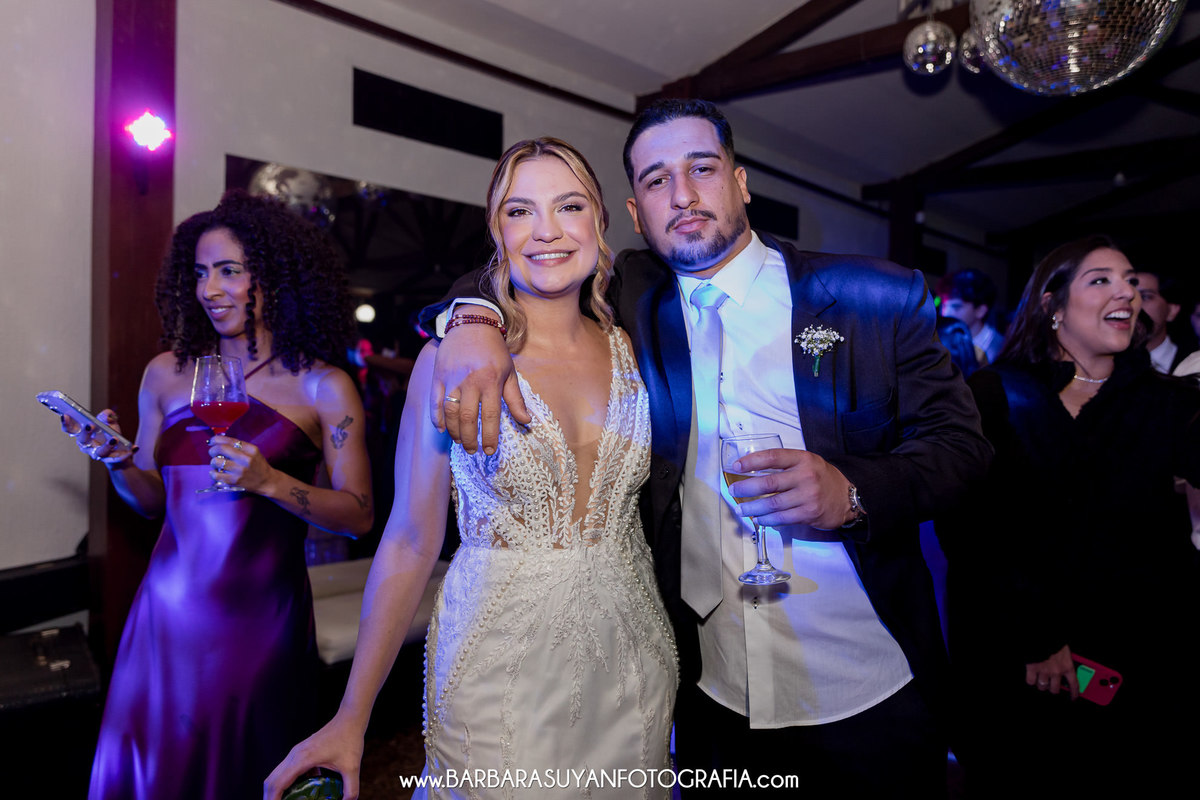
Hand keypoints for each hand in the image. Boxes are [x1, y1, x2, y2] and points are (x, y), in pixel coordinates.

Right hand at [62, 409, 136, 465]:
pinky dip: (127, 453)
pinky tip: (135, 448)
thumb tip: (108, 415)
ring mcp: (99, 454)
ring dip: (107, 445)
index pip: (70, 429)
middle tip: (90, 425)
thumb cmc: (109, 433)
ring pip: (100, 452)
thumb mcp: (108, 421)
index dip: (66, 423)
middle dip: (85, 433)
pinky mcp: (112, 460)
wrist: (121, 450)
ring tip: (114, 438)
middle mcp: (88, 446)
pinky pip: (118, 458)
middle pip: (83, 440)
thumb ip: (107, 415)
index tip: (65, 415)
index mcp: (83, 435)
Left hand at [207, 435, 272, 491]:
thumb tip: (218, 441)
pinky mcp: (234, 481)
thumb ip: (239, 446)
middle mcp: (245, 459)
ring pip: (216, 462)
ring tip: (217, 464)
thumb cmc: (258, 465)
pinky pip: (216, 475)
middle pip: (221, 449)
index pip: (229, 440)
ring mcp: (239, 470)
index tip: (212, 441)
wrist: (267, 481)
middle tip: (213, 452)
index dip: (216, 439)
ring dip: (213, 462)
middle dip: (212, 450)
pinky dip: (213, 473)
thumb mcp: (254, 452)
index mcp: (250, 449)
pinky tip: (216, 472)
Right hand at [263, 716, 363, 799]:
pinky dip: (287, 783)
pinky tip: (301, 791)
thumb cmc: (350, 739)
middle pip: (271, 780)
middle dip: (269, 797)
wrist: (350, 718)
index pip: (278, 784)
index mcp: (302, 759)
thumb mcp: (352, 767)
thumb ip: (351, 789)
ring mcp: (296, 752)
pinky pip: (287, 770)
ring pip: (277, 774)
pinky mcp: (301, 752)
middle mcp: (294, 755)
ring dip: (277, 790)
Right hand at [428, 322, 528, 454]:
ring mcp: (452, 379)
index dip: (489, 436)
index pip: (490, 416)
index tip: (489, 450)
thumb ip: (516, 399)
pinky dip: (437, 417)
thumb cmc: (494, 351)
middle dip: (470, 439)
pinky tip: (442, 428)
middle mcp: (470, 381)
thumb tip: (526, 421)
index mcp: (490, 381)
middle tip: (474, 451)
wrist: (472, 324)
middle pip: (467, 418)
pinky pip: (435, 401)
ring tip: (460, 442)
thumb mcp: (509, 372)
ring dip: (454, 431)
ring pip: (449, 412)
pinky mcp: (438, 376)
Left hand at [728, 448, 853, 529]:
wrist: (848, 496)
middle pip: (768, 483)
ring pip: (772, 503)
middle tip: (734, 491)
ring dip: (753, 507)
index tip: (736, 466)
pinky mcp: (808, 514)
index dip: (752, 461)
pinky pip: (781, 518)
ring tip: (742, 508)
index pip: (773, 457)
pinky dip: (767, 519)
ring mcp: (807, 496)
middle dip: (746, 488)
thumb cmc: (821, 478)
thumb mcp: (807, 462)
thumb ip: (785, 464)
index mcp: (803, 459)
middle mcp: (805, 476)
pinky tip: (758, 518)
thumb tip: (753, 469)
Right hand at [1026, 644, 1078, 698]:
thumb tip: (1066, 667)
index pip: (1074, 684)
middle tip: (1052, 686)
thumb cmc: (1055, 643)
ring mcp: (1044, 671)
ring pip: (1042, 686)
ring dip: (1041, 684)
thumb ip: (1066, 660)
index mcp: (1067, 665)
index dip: (1073, 693)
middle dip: (1053, 688)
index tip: (1073, 697)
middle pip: (1055, 689)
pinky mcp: (1032, 669)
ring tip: (1041, 680)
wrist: (1043, 638)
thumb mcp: (1065, 651)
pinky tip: (1032, 676)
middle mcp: (1056, 671)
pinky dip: (1031, 680)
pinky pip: (1031, 681)